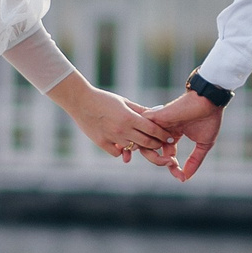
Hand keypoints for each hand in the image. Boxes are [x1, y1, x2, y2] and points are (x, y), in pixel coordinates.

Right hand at [52, 74, 174, 161]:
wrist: (80, 102)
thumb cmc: (104, 99)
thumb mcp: (124, 102)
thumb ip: (140, 110)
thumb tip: (157, 114)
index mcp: (129, 117)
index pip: (153, 130)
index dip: (164, 135)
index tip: (170, 137)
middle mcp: (122, 129)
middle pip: (146, 142)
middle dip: (156, 144)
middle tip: (160, 143)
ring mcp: (112, 137)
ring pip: (133, 149)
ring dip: (139, 147)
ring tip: (141, 142)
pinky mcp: (102, 143)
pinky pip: (117, 153)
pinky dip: (121, 150)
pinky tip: (122, 145)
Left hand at [145, 90, 224, 181]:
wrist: (210, 101)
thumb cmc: (209, 119)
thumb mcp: (203, 145)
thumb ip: (194, 161)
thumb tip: (186, 177)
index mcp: (173, 135)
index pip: (167, 154)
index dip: (173, 167)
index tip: (181, 177)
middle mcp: (163, 130)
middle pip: (152, 150)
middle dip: (160, 162)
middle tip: (173, 167)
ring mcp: (159, 124)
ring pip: (145, 142)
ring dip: (153, 156)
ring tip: (169, 162)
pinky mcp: (156, 117)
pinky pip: (142, 130)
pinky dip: (144, 141)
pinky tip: (157, 152)